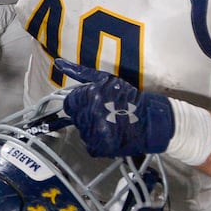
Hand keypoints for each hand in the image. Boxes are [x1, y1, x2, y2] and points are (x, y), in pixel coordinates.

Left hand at [57, 59, 174, 157]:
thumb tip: (58, 63)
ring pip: (82, 132)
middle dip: (86, 116)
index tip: (90, 105)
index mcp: (90, 95)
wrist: (152, 121)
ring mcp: (96, 132)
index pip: (69, 103)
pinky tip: (110, 136)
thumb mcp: (106, 79)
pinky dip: (99, 143)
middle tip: (104, 115)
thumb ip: (80, 72)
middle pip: (75, 118)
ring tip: (109, 125)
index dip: (79, 104)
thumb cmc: (129, 98)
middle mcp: (91, 113)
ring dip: (92, 130)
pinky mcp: (102, 147)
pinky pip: (90, 146)